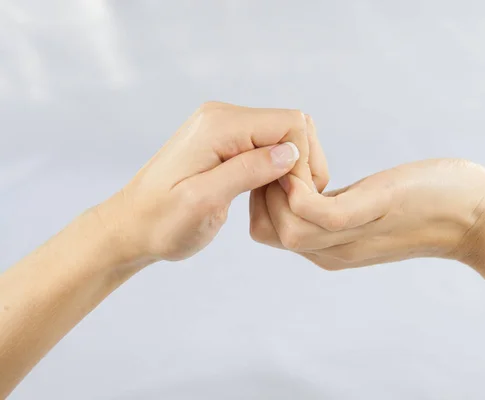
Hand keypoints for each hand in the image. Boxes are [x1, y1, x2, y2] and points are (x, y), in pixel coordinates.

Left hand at [97, 102, 325, 262]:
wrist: (131, 226)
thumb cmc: (161, 222)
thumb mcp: (203, 202)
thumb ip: (246, 172)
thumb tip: (290, 152)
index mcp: (219, 125)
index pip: (290, 124)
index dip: (301, 160)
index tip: (293, 197)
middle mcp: (223, 116)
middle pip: (290, 126)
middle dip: (300, 164)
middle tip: (290, 202)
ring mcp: (224, 127)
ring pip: (283, 138)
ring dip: (290, 170)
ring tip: (278, 202)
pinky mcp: (225, 142)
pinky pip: (267, 147)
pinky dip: (276, 171)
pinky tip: (267, 194)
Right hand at [251, 159, 484, 269]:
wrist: (476, 217)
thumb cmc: (425, 206)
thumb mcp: (365, 211)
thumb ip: (334, 207)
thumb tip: (309, 187)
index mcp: (329, 249)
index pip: (268, 235)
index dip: (259, 202)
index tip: (271, 170)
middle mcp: (333, 251)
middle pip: (267, 234)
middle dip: (259, 195)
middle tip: (277, 162)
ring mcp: (350, 237)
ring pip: (285, 228)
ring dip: (276, 189)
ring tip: (291, 160)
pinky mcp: (369, 213)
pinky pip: (315, 212)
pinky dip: (299, 189)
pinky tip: (307, 167)